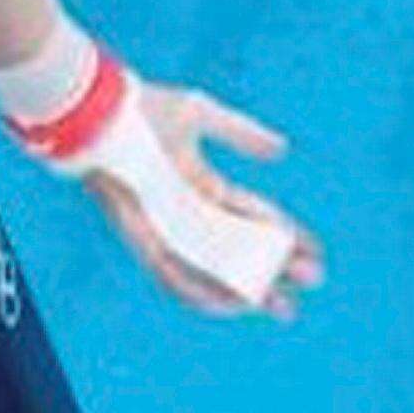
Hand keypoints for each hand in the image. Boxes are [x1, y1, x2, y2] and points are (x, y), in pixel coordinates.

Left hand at [79, 86, 323, 320]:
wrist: (97, 112)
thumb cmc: (141, 108)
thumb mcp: (201, 115)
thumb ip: (241, 133)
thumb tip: (283, 150)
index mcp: (197, 184)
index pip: (250, 218)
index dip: (284, 235)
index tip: (316, 252)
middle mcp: (181, 211)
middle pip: (234, 250)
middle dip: (271, 270)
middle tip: (310, 285)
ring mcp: (161, 226)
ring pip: (209, 269)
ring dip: (243, 288)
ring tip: (277, 304)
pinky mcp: (139, 237)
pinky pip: (171, 275)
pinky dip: (199, 292)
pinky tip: (232, 304)